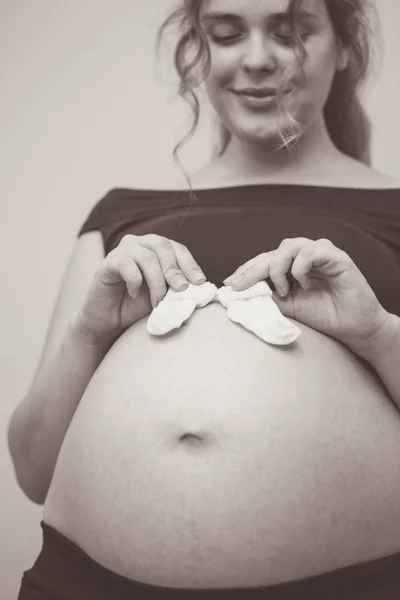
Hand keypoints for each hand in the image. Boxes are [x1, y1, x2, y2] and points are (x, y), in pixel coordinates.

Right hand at [72, 234, 205, 345]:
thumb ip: (178, 288)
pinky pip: (126, 264)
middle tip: (181, 289)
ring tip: (157, 300)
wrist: (109, 321)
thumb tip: (201, 287)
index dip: (190, 264)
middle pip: (162, 245)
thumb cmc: (138, 307)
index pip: (177, 249)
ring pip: (146, 256)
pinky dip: (134, 281)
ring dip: (156, 281)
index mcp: (156, 249)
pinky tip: (133, 294)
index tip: (199, 282)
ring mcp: (122, 251)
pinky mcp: (107, 262)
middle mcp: (139, 244)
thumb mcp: (164, 297)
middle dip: (175, 269)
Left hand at [224, 237, 390, 352]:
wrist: (354, 328)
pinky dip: (300, 268)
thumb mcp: (288, 306)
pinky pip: (310, 252)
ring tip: (283, 290)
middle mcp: (306, 254)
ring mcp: (322, 253)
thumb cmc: (324, 315)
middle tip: (238, 285)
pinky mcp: (337, 257)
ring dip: (277, 268)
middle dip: (252, 269)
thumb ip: (268, 296)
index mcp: (294, 264)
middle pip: (272, 252)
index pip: (265, 260)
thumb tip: (241, 292)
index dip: (246, 270)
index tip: (229, 284)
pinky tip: (304, 286)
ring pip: (288, 246)